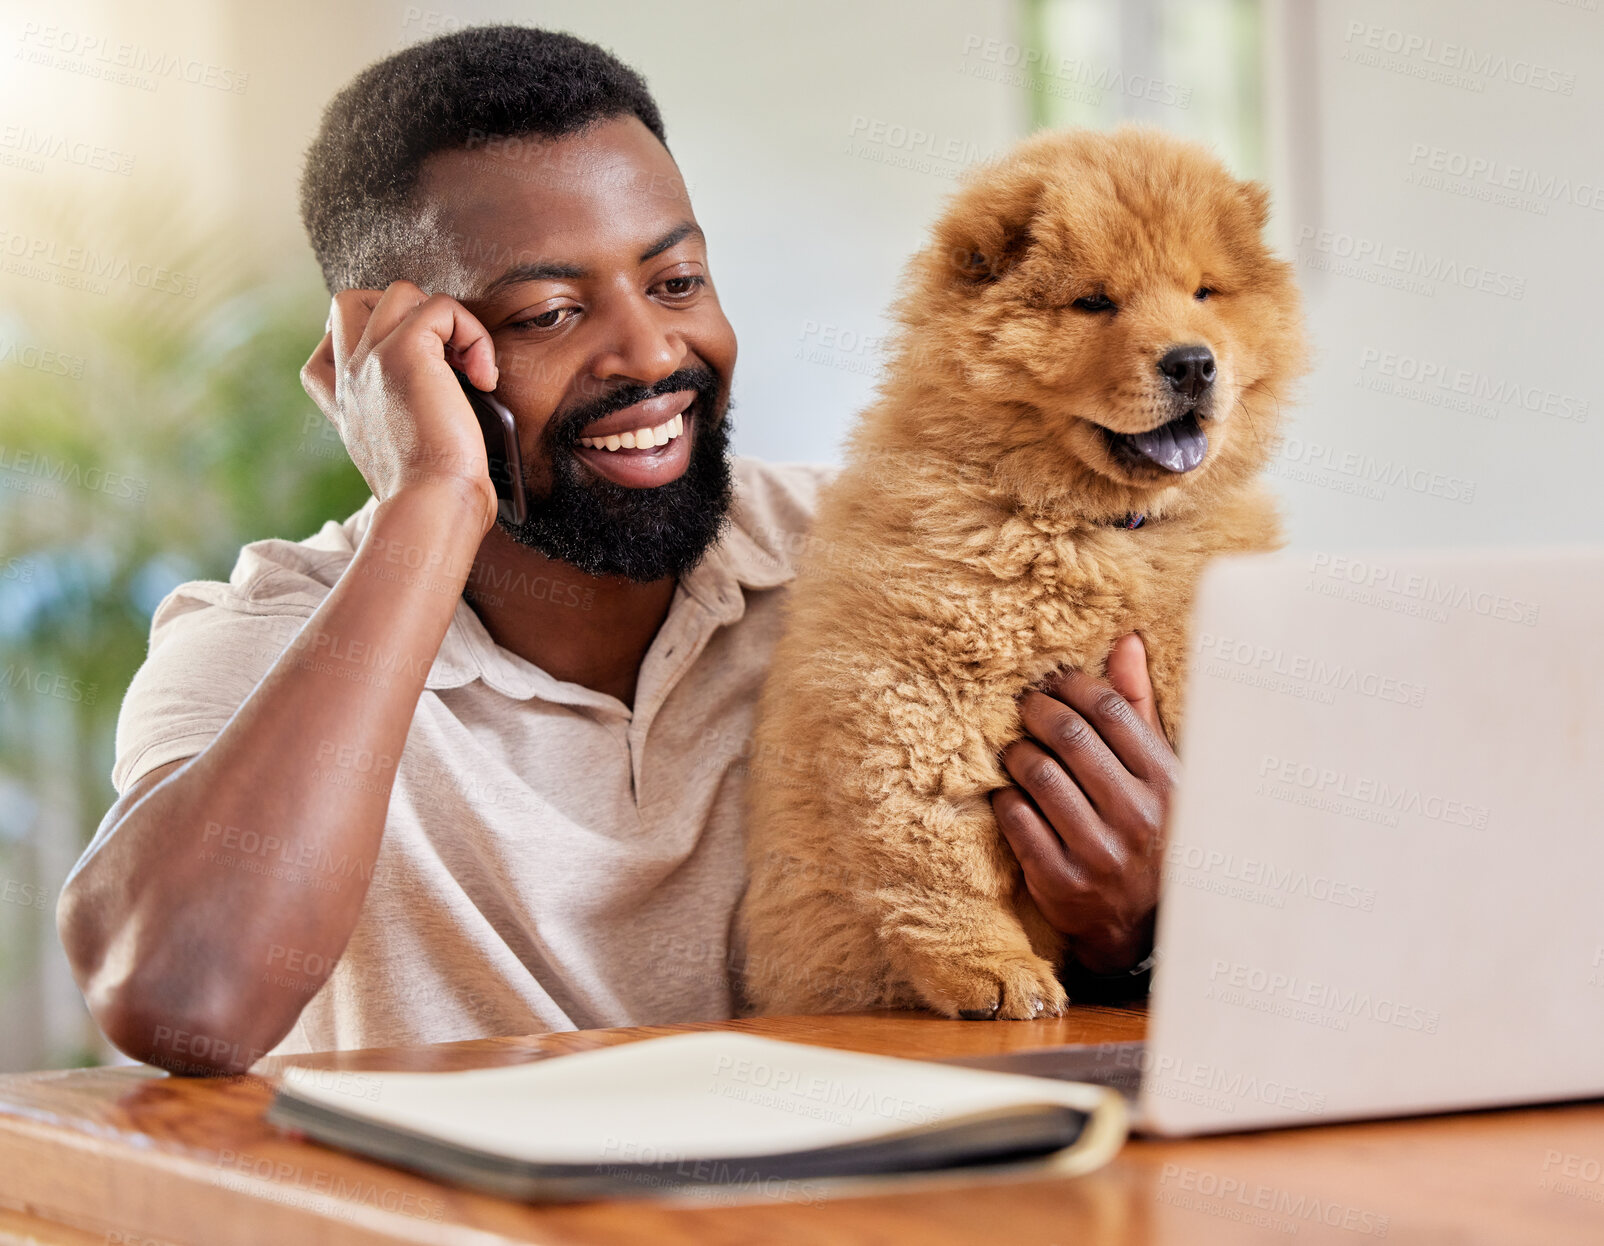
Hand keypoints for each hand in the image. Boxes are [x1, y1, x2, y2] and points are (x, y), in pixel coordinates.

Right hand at [299, 280, 501, 529]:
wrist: (432, 507)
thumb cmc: (434, 494)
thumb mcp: (404, 452)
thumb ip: (405, 416)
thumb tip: (448, 395)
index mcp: (340, 400)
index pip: (331, 342)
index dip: (376, 342)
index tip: (418, 375)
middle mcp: (346, 376)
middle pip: (352, 301)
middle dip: (404, 315)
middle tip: (443, 359)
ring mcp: (368, 360)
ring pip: (399, 292)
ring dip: (445, 319)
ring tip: (468, 367)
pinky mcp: (403, 352)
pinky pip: (441, 306)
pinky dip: (473, 333)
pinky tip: (485, 377)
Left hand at [991, 632, 1177, 972]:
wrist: (1143, 924)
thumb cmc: (1149, 829)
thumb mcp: (1159, 771)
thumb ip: (1139, 706)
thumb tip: (1127, 640)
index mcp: (1165, 780)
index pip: (1109, 708)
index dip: (1071, 684)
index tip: (1051, 680)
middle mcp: (1136, 815)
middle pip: (1069, 736)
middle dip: (1036, 711)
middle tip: (1022, 707)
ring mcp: (1098, 851)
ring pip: (1037, 774)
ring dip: (1015, 752)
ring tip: (1014, 748)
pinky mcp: (1061, 881)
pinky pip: (1016, 819)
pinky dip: (1004, 796)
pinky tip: (1009, 791)